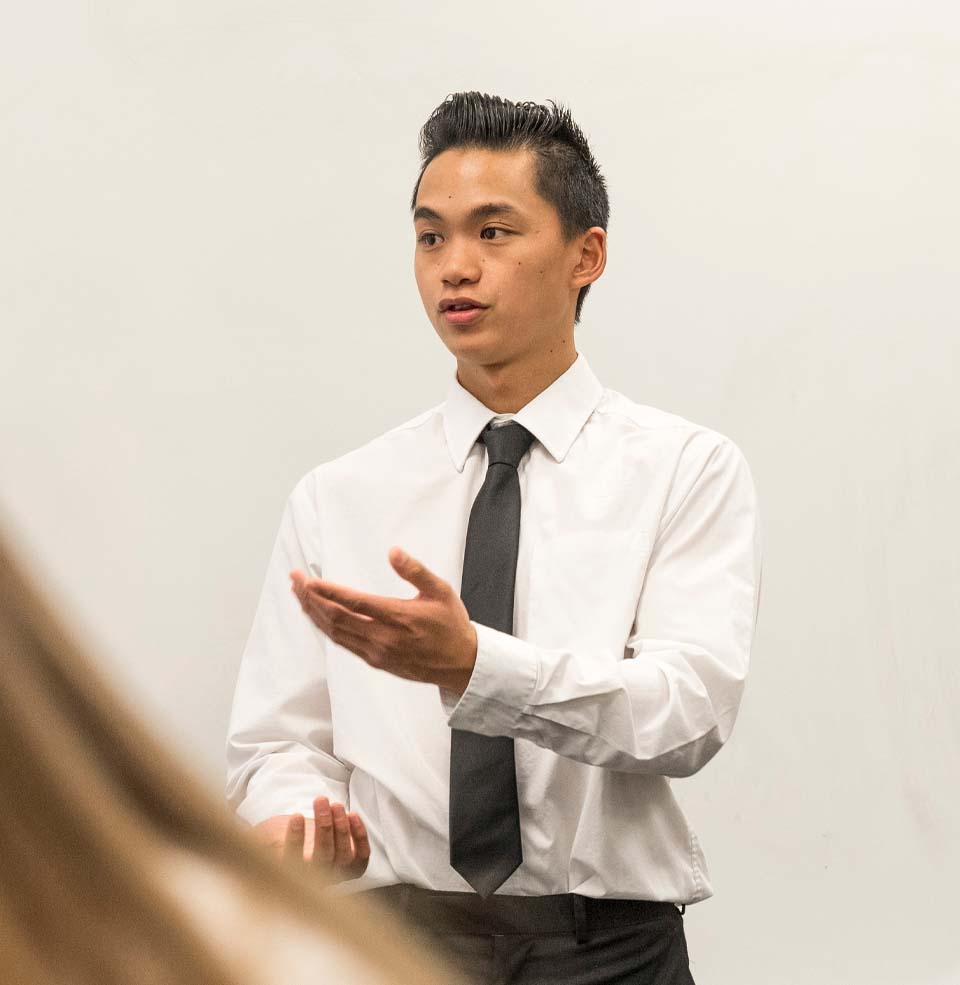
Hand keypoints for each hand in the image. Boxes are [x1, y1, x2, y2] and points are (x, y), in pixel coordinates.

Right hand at [255, 796, 369, 883]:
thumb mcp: (260, 841)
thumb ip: (252, 839)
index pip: (293, 865)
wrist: (299, 852)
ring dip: (342, 826)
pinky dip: (360, 836)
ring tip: (334, 803)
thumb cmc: (277, 843)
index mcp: (289, 878)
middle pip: (324, 857)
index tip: (295, 815)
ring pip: (344, 855)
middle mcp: (315, 882)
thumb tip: (239, 831)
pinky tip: (352, 814)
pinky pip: (362, 856)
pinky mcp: (352, 868)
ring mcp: (336, 876)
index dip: (295, 840)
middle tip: (320, 799)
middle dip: (323, 825)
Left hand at [290, 546, 477, 694]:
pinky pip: (343, 644)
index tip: (308, 579)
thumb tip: (393, 552)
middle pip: (337, 618)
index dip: (327, 591)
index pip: (354, 603)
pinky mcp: (375, 662)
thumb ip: (415, 571)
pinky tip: (318, 615)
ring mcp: (377, 653)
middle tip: (296, 579)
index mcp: (400, 618)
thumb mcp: (441, 591)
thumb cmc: (451, 625)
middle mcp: (384, 638)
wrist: (461, 664)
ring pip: (336, 633)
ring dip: (314, 613)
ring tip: (299, 594)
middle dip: (312, 598)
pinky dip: (326, 628)